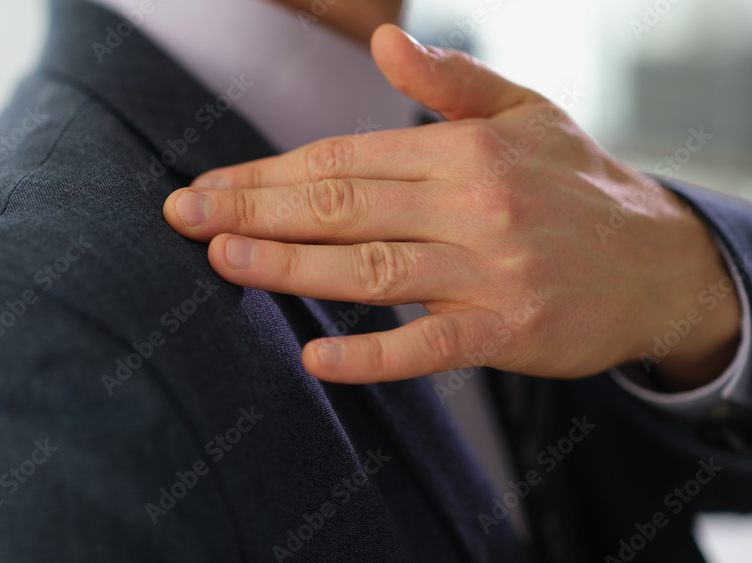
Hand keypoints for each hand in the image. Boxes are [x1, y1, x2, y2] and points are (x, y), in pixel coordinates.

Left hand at [162, 24, 739, 389]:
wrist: (660, 262)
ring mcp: (488, 271)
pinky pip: (428, 346)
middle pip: (342, 205)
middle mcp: (470, 204)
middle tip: (186, 218)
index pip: (342, 157)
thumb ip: (451, 83)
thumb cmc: (577, 184)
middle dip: (255, 211)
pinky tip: (316, 358)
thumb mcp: (525, 112)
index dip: (269, 172)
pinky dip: (372, 354)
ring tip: (224, 263)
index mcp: (461, 150)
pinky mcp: (506, 331)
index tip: (209, 186)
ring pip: (372, 268)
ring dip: (290, 267)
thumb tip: (385, 43)